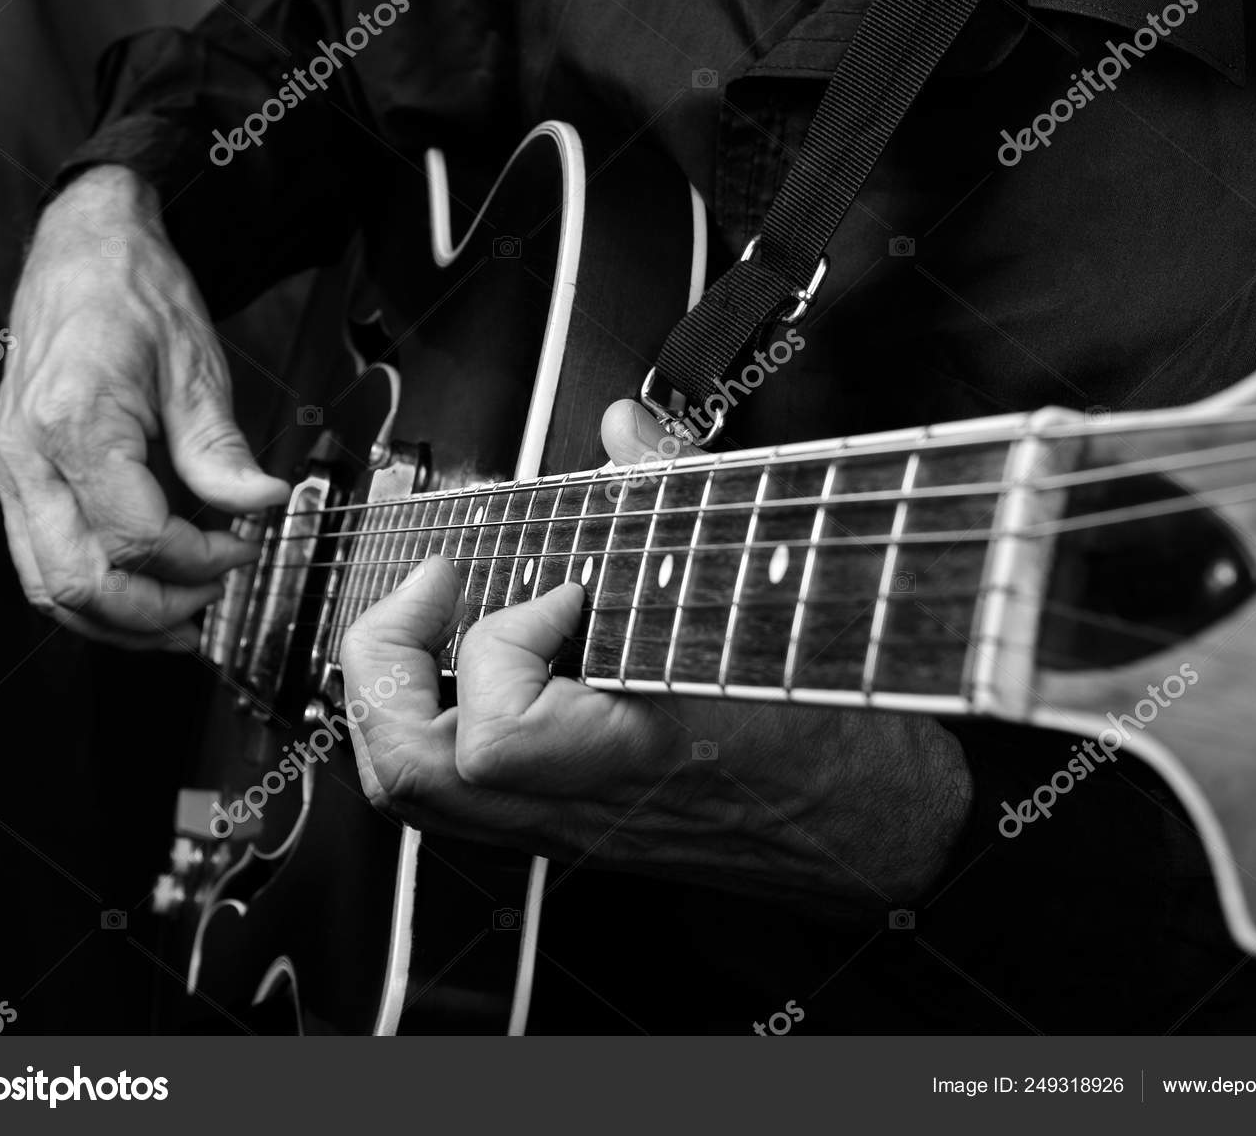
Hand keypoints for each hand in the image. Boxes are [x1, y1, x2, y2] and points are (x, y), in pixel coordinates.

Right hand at [0, 166, 289, 648]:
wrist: (82, 249)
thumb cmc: (134, 294)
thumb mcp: (197, 365)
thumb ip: (220, 449)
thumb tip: (262, 505)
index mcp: (75, 425)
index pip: (137, 539)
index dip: (200, 562)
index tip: (245, 549)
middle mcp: (27, 456)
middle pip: (79, 582)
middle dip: (155, 611)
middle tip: (215, 603)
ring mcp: (11, 470)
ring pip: (47, 587)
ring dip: (117, 619)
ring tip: (182, 619)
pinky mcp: (14, 475)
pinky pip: (38, 561)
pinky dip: (89, 593)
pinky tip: (140, 594)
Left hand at [337, 401, 972, 913]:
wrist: (870, 826)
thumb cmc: (840, 732)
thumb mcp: (780, 599)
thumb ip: (688, 503)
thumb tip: (628, 427)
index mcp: (636, 765)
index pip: (500, 738)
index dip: (504, 642)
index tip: (567, 587)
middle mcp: (578, 809)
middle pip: (414, 776)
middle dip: (385, 661)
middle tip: (430, 582)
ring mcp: (561, 825)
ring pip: (419, 792)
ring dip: (391, 689)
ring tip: (428, 614)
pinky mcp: (563, 824)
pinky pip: (455, 787)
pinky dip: (430, 713)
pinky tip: (468, 659)